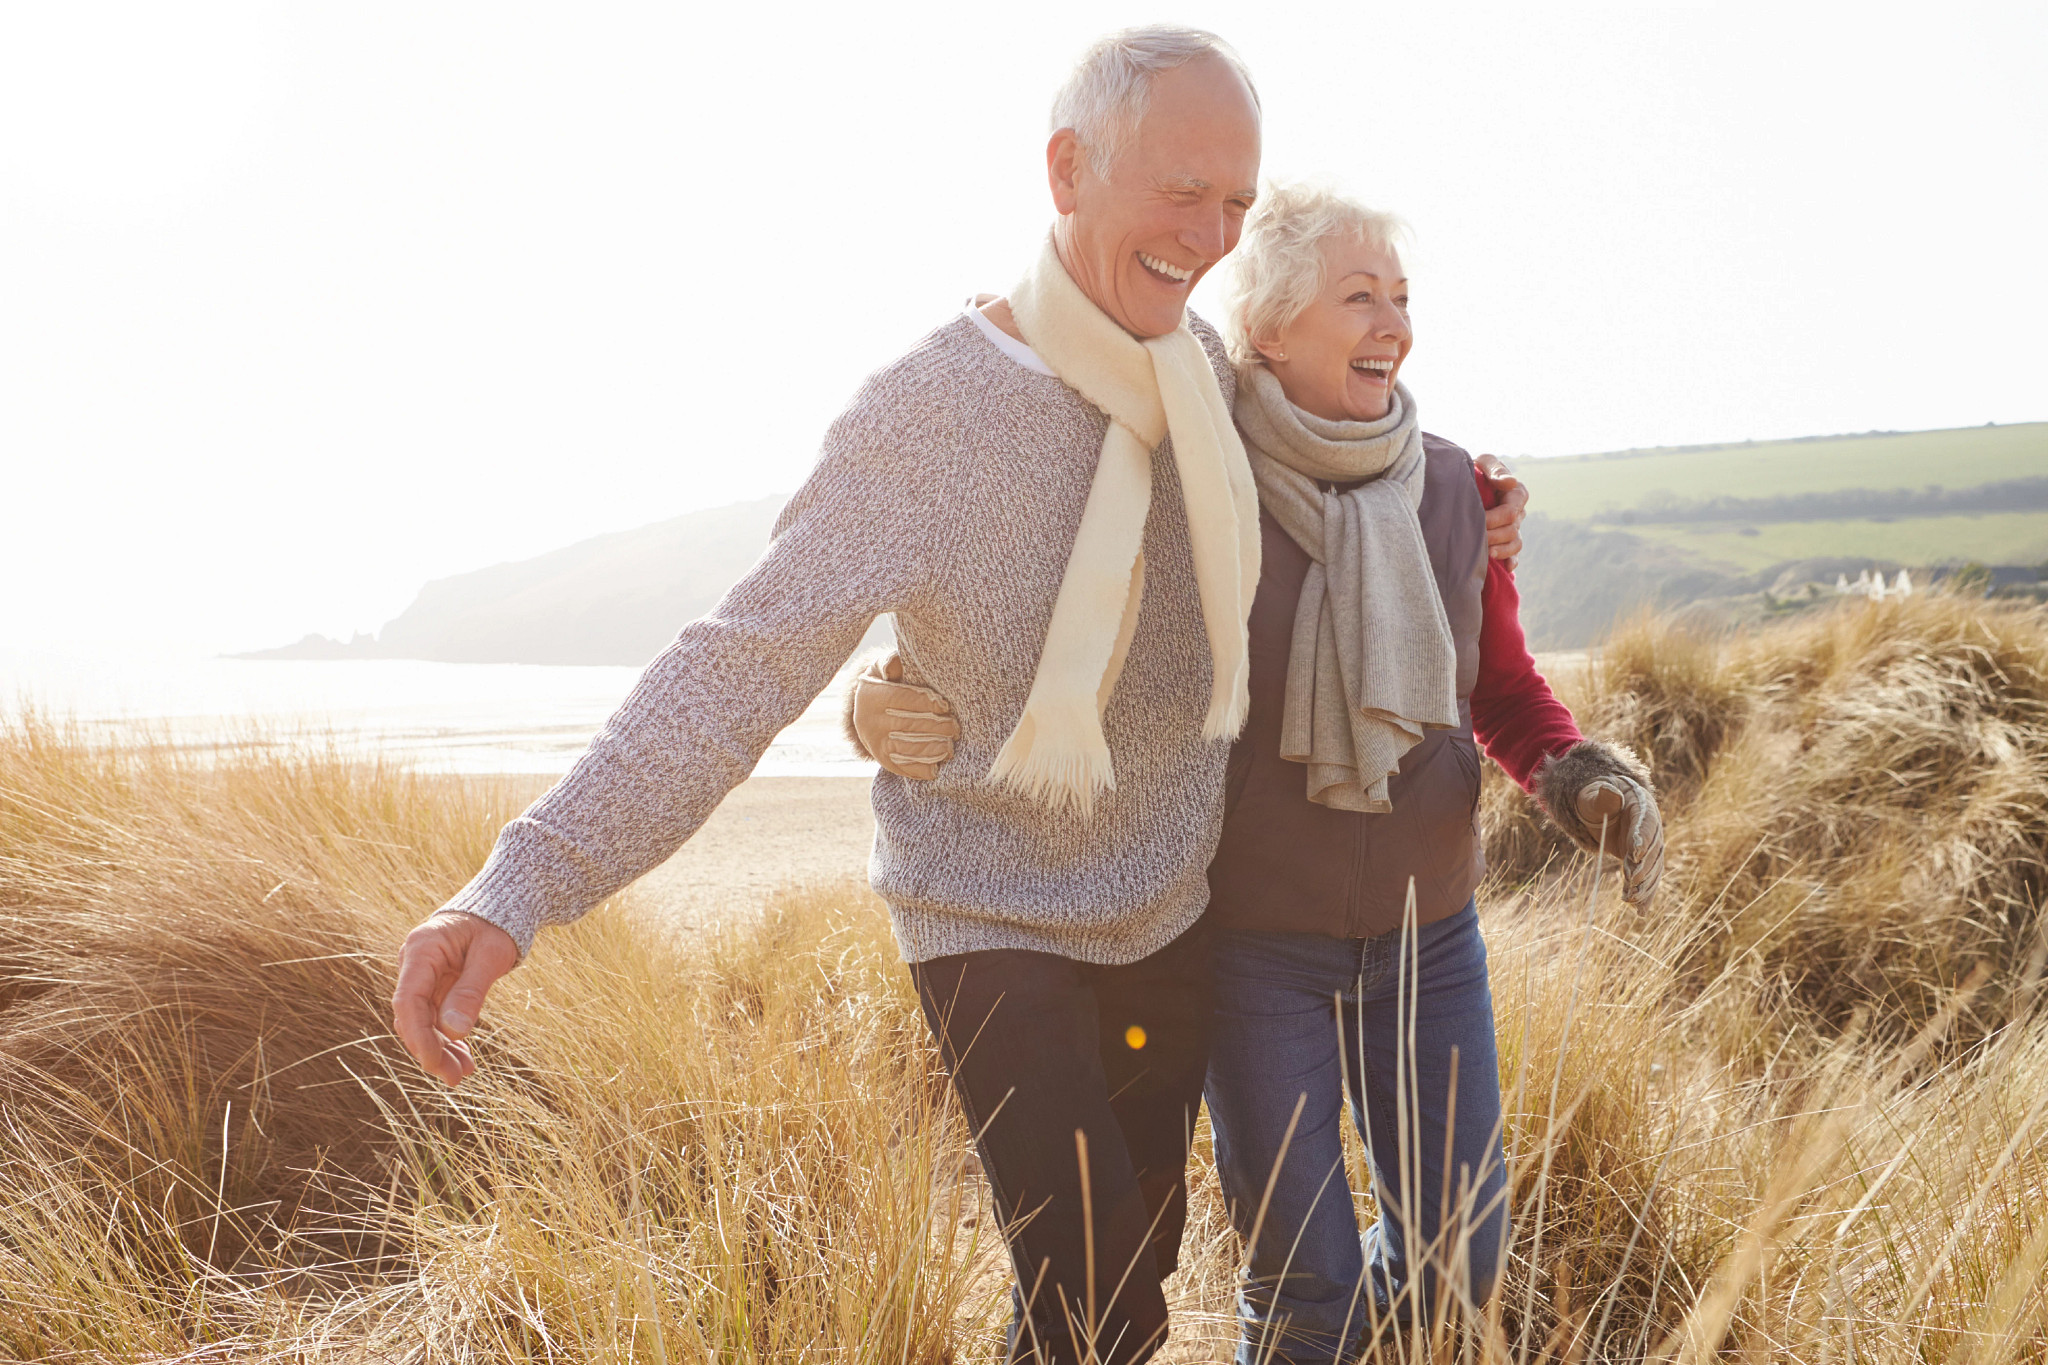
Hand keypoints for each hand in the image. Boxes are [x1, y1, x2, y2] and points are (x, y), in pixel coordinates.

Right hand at [390, 910, 519, 1085]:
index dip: (418, 1036)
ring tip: (463, 1074)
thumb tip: (454, 1032)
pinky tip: (463, 1059)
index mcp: (422, 949)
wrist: (499, 910)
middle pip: (412, 1016)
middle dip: (431, 1050)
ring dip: (440, 1050)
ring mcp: (421, 977)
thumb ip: (472, 991)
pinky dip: (447, 1040)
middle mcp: (414, 964)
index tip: (434, 1063)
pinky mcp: (433, 987)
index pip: (408, 1000)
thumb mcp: (491, 955)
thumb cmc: (497, 926)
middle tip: (456, 1078)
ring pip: (422, 1022)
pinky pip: (434, 1019)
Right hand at [844, 653, 959, 778]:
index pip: (902, 699)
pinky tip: (937, 766)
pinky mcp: (884, 760)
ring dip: (932, 749)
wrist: (868, 714)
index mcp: (872, 696)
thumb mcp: (882, 669)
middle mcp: (870, 721)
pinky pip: (904, 767)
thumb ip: (890, 662)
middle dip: (936, 727)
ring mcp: (876, 743)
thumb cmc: (885, 685)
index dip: (926, 703)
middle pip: (908, 725)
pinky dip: (922, 769)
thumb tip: (894, 662)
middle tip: (955, 728)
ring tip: (950, 747)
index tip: (945, 706)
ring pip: (908, 748)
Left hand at [1475, 453, 1527, 568]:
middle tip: (1473, 539)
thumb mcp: (1484, 462)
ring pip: (1515, 543)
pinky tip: (1506, 567)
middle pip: (1511, 530)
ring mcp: (1513, 527)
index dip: (1494, 519)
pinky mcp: (1506, 539)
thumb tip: (1510, 483)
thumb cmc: (1476, 468)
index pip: (1510, 511)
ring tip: (1486, 554)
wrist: (1465, 481)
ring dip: (1502, 550)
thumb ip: (1496, 470)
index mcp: (1516, 494)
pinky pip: (1515, 554)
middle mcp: (1518, 512)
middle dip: (1492, 536)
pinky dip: (1511, 561)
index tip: (1477, 520)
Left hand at [1573, 778, 1664, 906]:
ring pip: (1652, 869)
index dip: (1641, 838)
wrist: (1606, 808)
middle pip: (1653, 851)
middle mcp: (1652, 829)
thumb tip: (1608, 792)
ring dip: (1644, 886)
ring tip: (1632, 901)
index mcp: (1644, 808)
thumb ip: (1602, 796)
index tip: (1635, 853)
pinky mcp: (1644, 862)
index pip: (1646, 824)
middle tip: (1631, 881)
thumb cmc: (1598, 798)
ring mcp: (1650, 847)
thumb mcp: (1595, 795)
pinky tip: (1640, 912)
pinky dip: (1645, 896)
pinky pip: (1648, 880)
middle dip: (1643, 867)